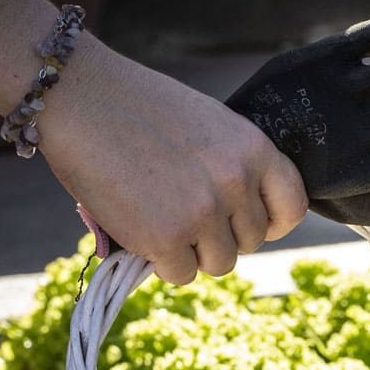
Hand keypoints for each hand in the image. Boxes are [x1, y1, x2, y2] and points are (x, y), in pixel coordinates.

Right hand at [40, 43, 307, 284]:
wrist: (77, 96)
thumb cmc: (136, 108)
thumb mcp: (207, 126)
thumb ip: (233, 167)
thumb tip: (239, 222)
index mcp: (254, 149)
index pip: (292, 208)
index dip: (271, 223)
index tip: (246, 222)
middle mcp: (237, 182)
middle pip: (250, 241)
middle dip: (220, 235)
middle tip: (181, 212)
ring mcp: (204, 213)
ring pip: (219, 263)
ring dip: (192, 252)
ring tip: (160, 219)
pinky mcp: (167, 238)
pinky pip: (181, 274)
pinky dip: (161, 262)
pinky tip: (140, 231)